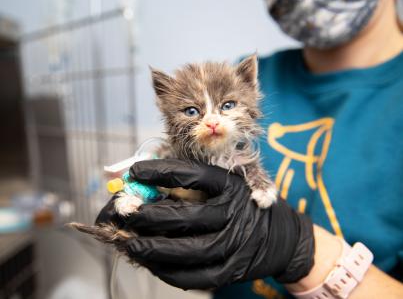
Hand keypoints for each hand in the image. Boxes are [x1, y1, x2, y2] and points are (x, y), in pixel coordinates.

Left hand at [96, 159, 314, 289]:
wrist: (282, 237)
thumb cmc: (243, 204)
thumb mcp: (228, 184)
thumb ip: (193, 183)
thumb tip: (147, 185)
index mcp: (231, 185)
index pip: (192, 175)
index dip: (160, 172)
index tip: (134, 172)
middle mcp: (234, 214)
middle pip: (186, 217)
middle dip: (149, 215)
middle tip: (125, 212)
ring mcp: (235, 246)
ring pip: (189, 251)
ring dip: (154, 248)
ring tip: (130, 243)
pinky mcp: (231, 272)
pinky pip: (195, 277)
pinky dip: (168, 272)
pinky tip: (150, 263)